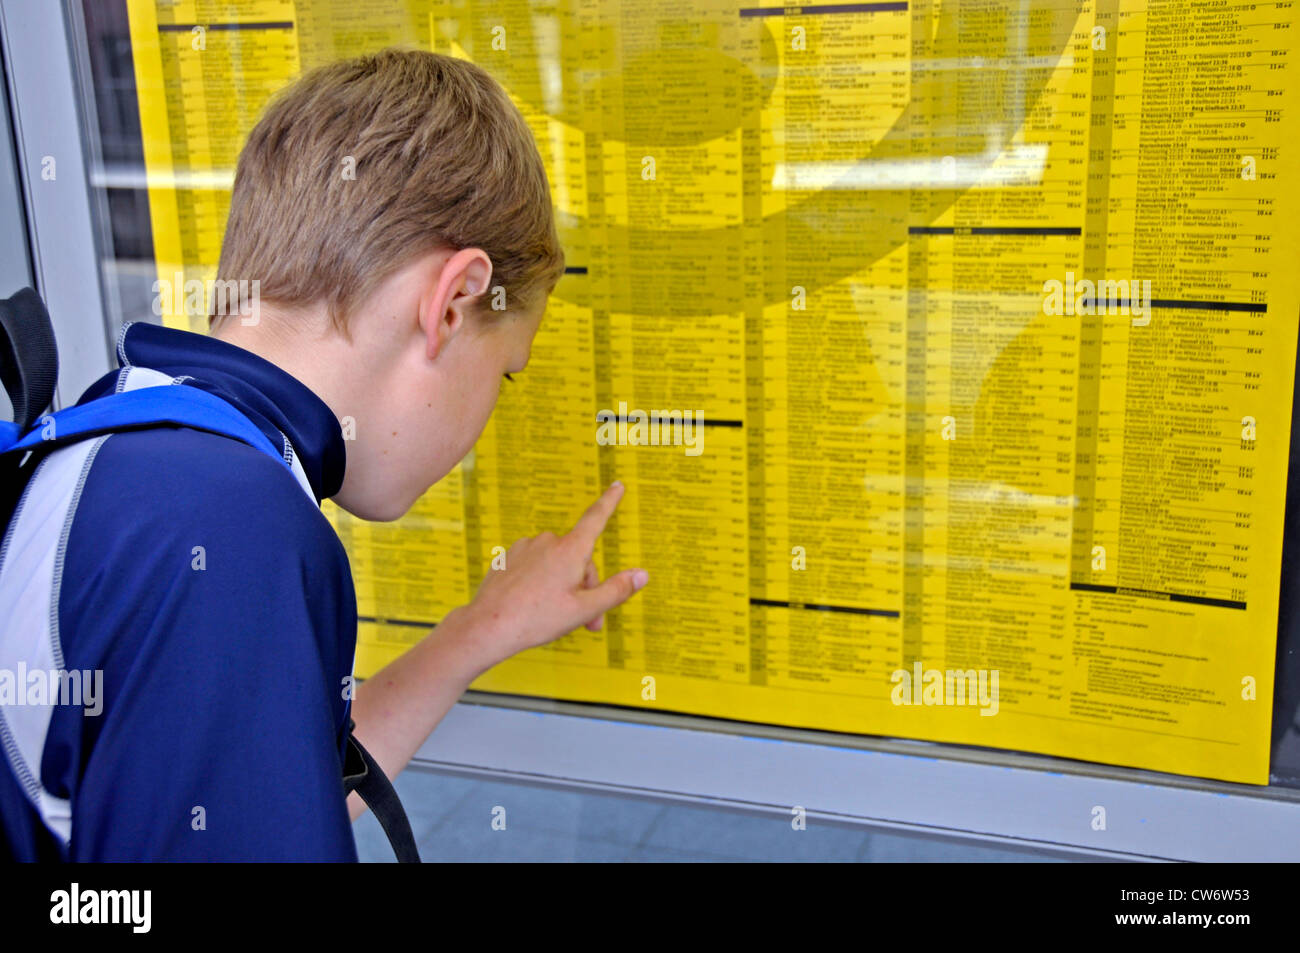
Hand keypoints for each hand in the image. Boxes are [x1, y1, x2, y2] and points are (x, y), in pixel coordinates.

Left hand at [463, 482, 648, 668]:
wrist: (488, 626)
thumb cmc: (536, 619)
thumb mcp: (584, 610)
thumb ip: (616, 590)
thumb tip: (642, 574)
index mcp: (570, 550)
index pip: (596, 518)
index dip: (610, 502)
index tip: (617, 486)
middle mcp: (548, 542)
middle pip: (579, 559)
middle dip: (586, 587)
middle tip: (586, 622)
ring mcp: (525, 548)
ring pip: (557, 564)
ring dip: (563, 585)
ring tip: (555, 615)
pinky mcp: (508, 558)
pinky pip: (535, 566)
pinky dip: (540, 582)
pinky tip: (533, 604)